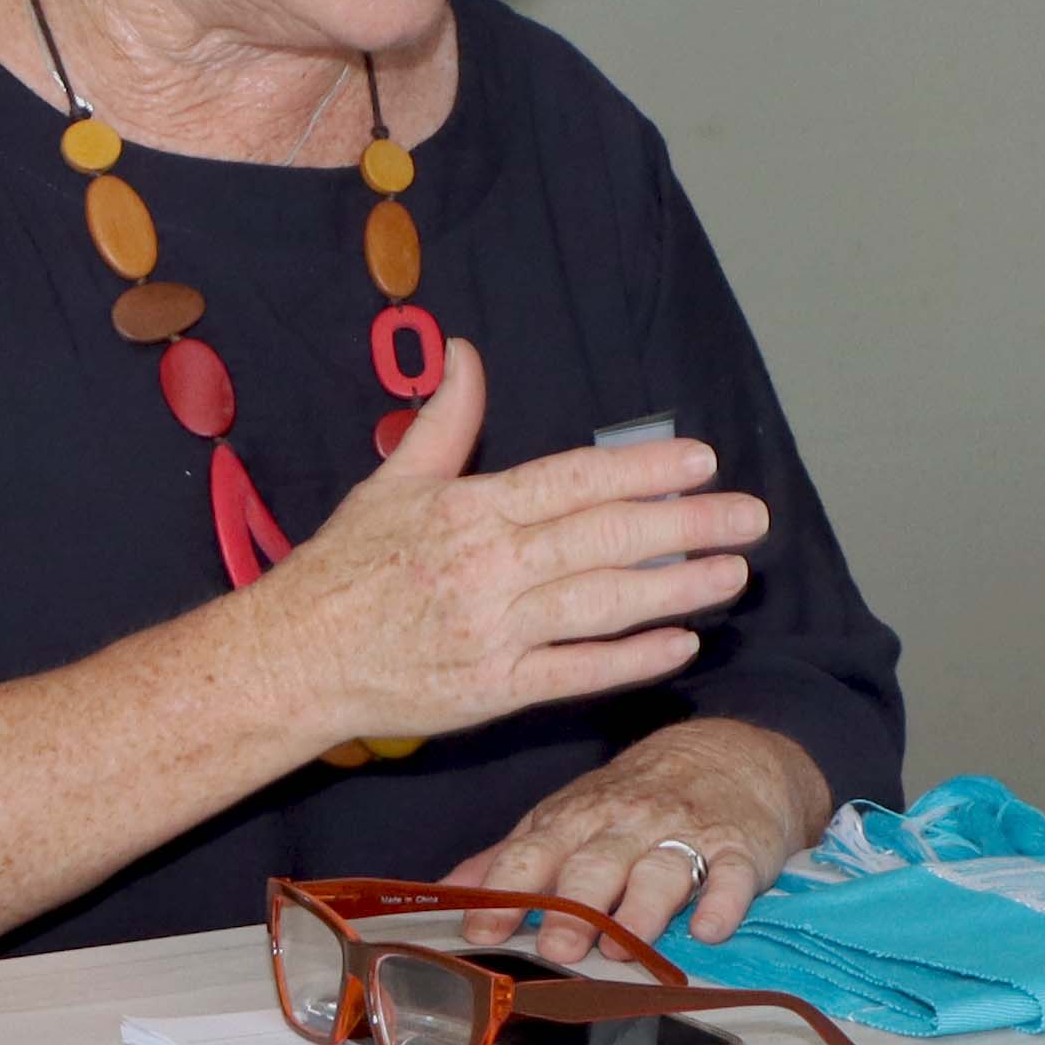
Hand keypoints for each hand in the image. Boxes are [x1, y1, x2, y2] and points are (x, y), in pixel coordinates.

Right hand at [245, 339, 772, 757]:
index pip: (572, 482)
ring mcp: (494, 633)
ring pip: (600, 605)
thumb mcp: (391, 482)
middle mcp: (488, 569)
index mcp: (469, 511)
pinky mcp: (493, 691)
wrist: (294, 658)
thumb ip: (444, 421)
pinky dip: (629, 659)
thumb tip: (466, 353)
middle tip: (750, 515)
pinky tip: (681, 644)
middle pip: (603, 540)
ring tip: (732, 573)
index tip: (699, 460)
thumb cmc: (344, 568)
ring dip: (674, 589)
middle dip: (684, 525)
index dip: (641, 469)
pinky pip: (574, 673)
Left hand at [444, 714, 833, 948]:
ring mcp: (684, 834)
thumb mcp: (567, 815)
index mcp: (576, 819)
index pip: (533, 853)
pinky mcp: (738, 847)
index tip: (480, 930)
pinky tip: (708, 930)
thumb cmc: (633, 799)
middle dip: (573, 907)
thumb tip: (448, 890)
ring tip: (621, 949)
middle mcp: (626, 824)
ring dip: (640, 912)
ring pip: (660, 871)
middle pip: (595, 864)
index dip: (505, 891)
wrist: (728, 753)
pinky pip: (732, 875)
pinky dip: (722, 903)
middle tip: (555, 948)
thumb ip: (512, 857)